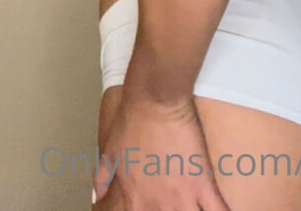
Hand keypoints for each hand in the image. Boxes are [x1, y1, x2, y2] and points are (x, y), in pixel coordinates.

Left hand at [92, 94, 231, 209]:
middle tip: (177, 202)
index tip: (156, 207)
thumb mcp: (109, 151)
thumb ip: (102, 179)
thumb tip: (97, 195)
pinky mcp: (203, 184)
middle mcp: (158, 205)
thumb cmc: (132, 122)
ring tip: (196, 206)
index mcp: (135, 201)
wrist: (155, 101)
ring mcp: (182, 197)